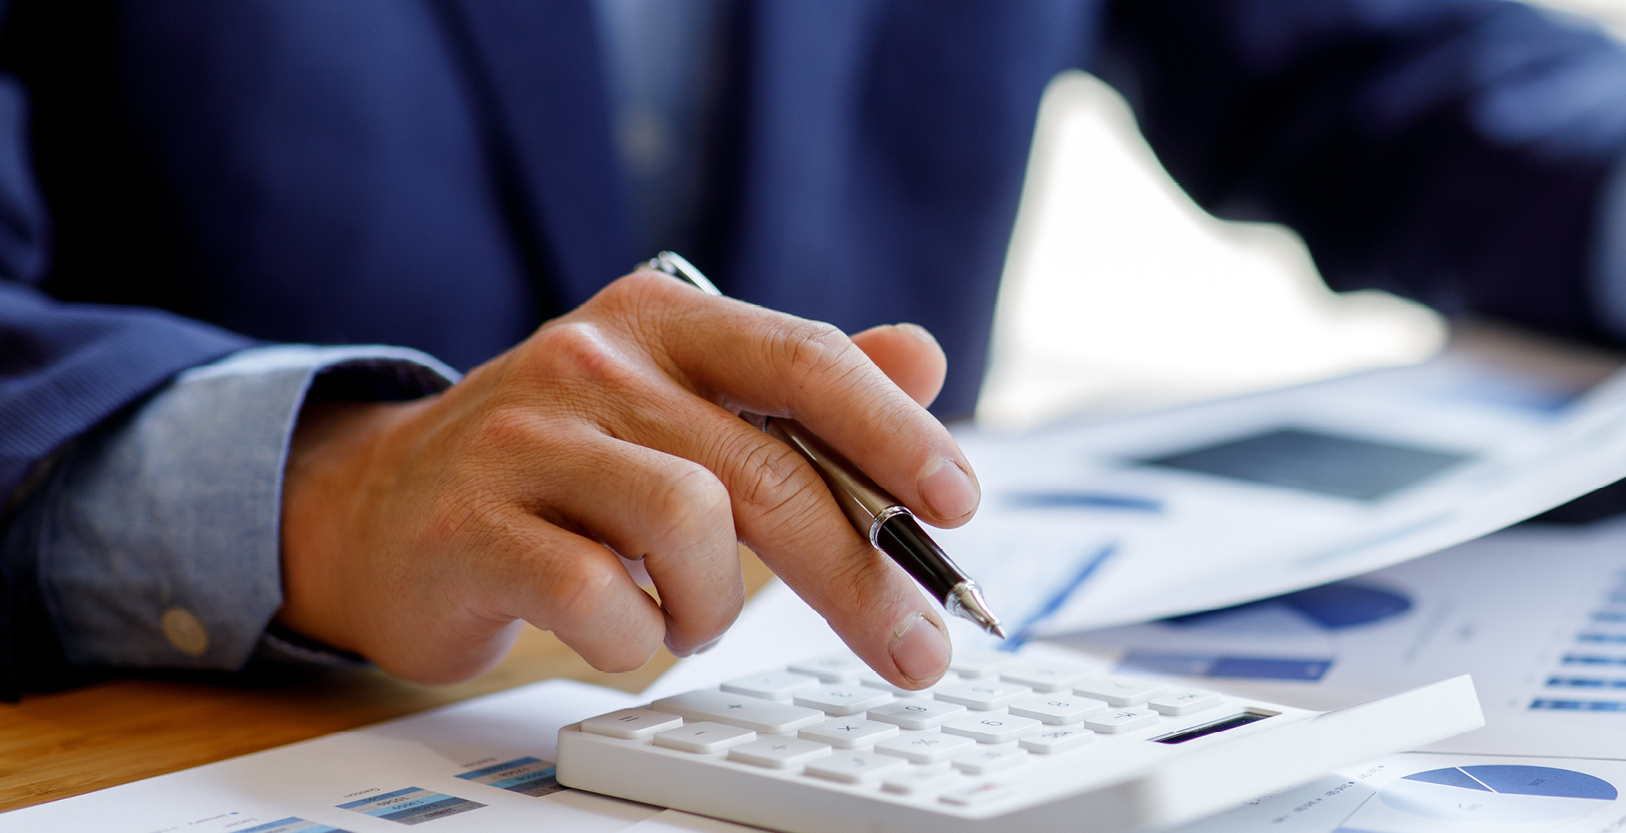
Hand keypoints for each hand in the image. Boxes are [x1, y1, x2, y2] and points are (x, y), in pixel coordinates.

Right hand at [276, 269, 977, 686]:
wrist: (377, 507)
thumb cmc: (562, 465)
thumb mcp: (685, 405)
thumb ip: (801, 389)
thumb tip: (924, 354)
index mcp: (665, 319)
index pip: (807, 359)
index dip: (894, 432)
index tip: (961, 503)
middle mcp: (594, 358)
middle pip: (767, 466)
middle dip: (858, 572)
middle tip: (914, 649)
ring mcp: (524, 437)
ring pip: (688, 524)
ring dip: (716, 601)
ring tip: (690, 614)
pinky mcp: (468, 522)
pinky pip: (596, 594)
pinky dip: (635, 634)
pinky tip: (624, 627)